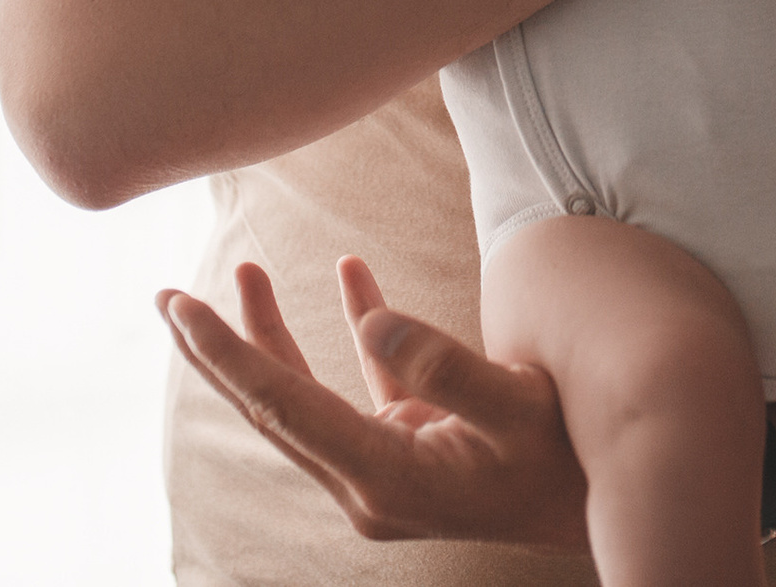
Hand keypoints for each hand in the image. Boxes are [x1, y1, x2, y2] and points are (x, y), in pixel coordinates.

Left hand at [158, 258, 588, 549]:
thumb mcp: (523, 407)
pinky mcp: (412, 450)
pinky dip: (351, 329)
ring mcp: (388, 469)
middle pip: (274, 408)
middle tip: (167, 297)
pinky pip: (361, 387)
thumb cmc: (571, 458)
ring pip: (306, 396)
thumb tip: (368, 321)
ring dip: (272, 336)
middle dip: (218, 350)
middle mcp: (372, 481)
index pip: (286, 406)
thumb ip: (447, 364)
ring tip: (244, 271)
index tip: (180, 308)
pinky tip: (349, 271)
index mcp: (386, 477)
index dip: (228, 354)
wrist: (608, 504)